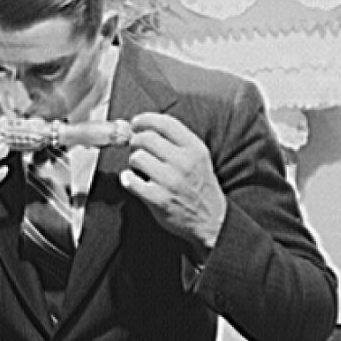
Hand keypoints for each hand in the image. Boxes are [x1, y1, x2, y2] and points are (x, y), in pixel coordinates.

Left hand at [120, 112, 225, 253]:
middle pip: (146, 138)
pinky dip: (127, 179)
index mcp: (194, 148)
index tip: (136, 123)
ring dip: (133, 161)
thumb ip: (175, 140)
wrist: (212, 220)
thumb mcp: (198, 156)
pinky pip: (131, 181)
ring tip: (140, 168)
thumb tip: (142, 125)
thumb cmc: (199, 185)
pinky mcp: (160, 200)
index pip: (165, 123)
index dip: (145, 119)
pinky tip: (133, 180)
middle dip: (136, 141)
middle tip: (136, 149)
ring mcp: (172, 182)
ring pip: (137, 157)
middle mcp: (184, 163)